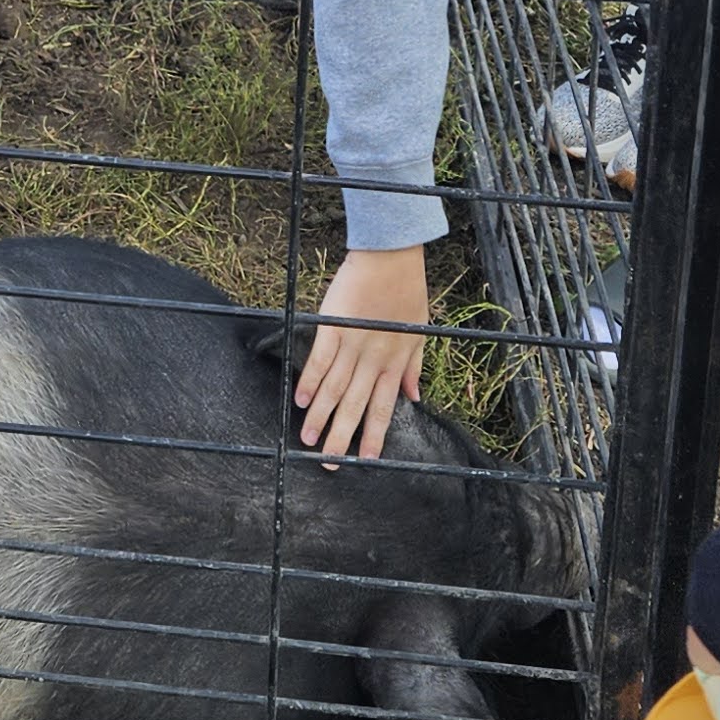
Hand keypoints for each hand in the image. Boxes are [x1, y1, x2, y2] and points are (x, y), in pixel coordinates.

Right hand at [297, 247, 430, 461]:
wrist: (391, 257)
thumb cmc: (407, 291)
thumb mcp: (418, 332)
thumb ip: (413, 367)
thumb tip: (415, 397)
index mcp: (394, 362)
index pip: (383, 408)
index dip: (373, 435)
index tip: (365, 460)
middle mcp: (373, 359)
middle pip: (355, 405)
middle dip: (341, 437)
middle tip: (328, 462)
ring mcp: (352, 343)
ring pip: (335, 388)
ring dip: (321, 416)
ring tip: (308, 439)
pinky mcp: (333, 325)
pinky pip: (320, 359)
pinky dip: (310, 380)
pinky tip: (301, 400)